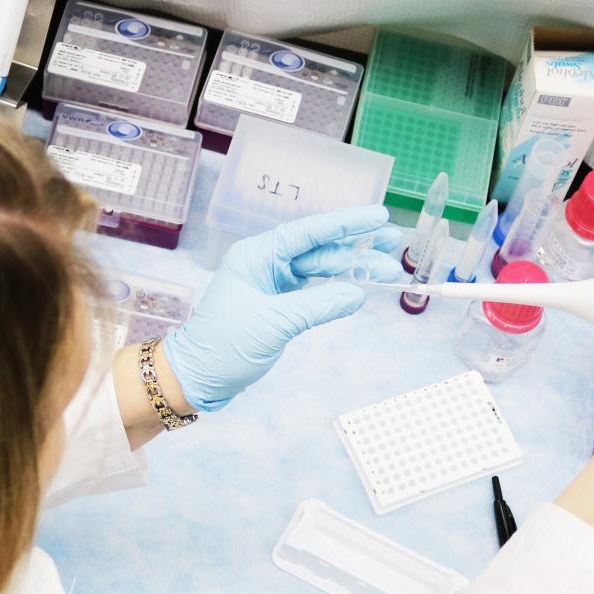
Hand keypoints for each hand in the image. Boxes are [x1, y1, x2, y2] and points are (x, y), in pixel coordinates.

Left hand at [162, 206, 403, 411]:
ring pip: (320, 269)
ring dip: (353, 270)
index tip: (378, 216)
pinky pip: (313, 289)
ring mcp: (272, 283)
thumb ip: (318, 305)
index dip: (346, 223)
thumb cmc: (224, 347)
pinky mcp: (278, 304)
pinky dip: (337, 289)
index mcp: (256, 256)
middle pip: (320, 248)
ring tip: (389, 271)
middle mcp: (265, 263)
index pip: (308, 232)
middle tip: (396, 243)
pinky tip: (361, 286)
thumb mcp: (274, 324)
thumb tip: (357, 293)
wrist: (198, 377)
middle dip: (358, 247)